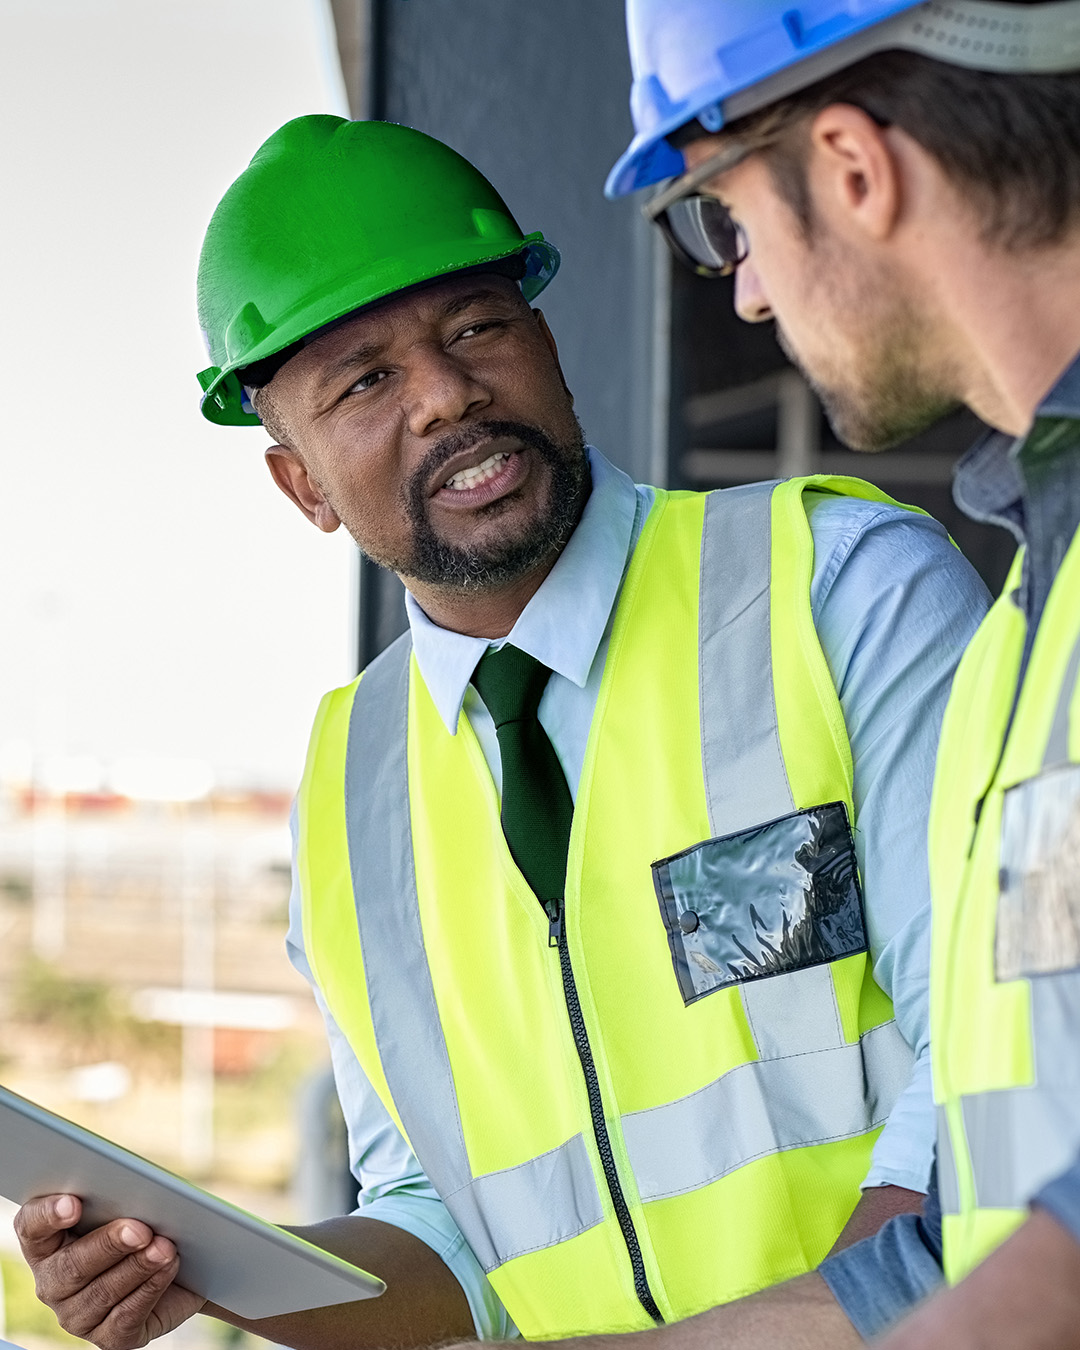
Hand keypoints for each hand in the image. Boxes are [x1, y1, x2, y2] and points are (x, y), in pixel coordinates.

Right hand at [14, 1194, 205, 1348]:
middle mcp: (53, 1282)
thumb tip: (132, 1191)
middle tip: (141, 1229)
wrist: (183, 1265)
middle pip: (70, 1266)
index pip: (31, 1226)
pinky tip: (168, 1266)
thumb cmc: (144, 1223)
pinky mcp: (108, 1337)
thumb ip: (116, 1197)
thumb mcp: (128, 1204)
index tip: (75, 1203)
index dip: (48, 1214)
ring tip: (164, 1247)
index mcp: (46, 1243)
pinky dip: (151, 1288)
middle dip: (108, 1245)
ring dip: (138, 1267)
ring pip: (102, 1292)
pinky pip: (125, 1316)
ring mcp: (77, 1315)